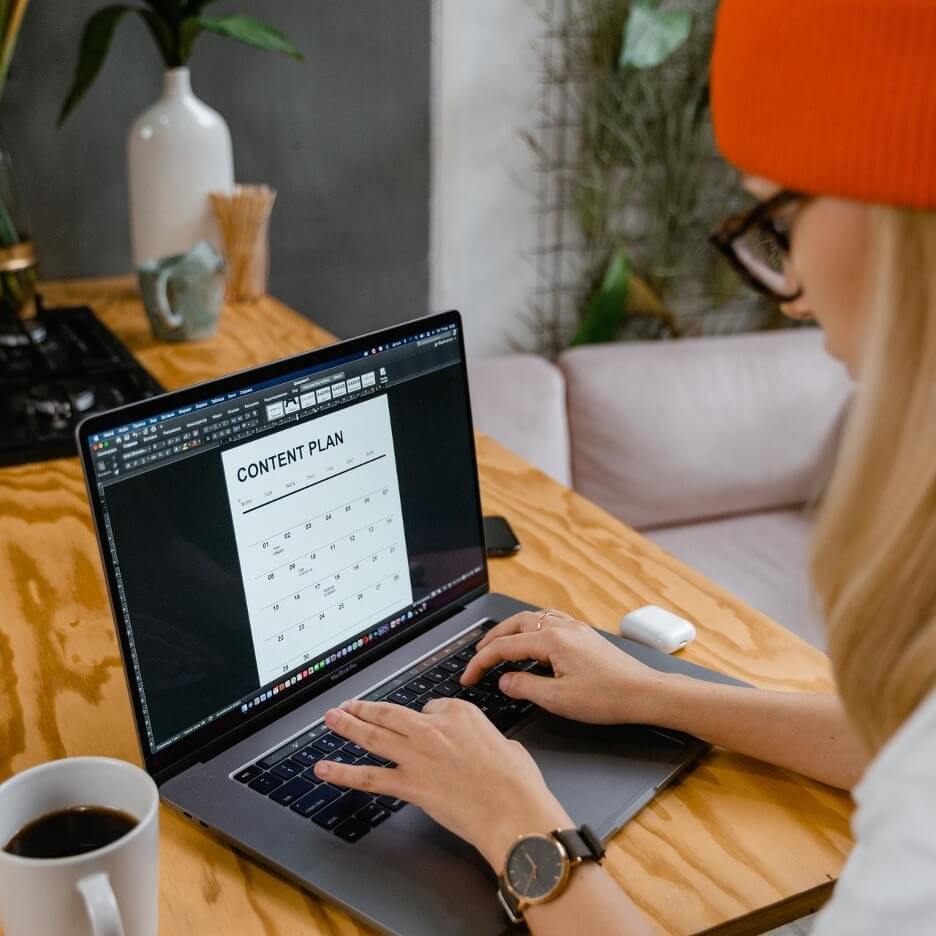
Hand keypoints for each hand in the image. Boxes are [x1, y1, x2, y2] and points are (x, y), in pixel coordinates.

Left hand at [313, 698, 570, 869]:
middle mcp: (432, 727)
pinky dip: (342, 773)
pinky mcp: (408, 784)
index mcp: (458, 711)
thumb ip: (484, 740)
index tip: (422, 726)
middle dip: (365, 708)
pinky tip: (324, 769)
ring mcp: (416, 755)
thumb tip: (481, 748)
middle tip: (348, 705)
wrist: (512, 809)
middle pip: (389, 713)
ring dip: (348, 726)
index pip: (430, 708)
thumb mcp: (507, 744)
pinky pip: (368, 776)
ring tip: (331, 719)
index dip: (424, 719)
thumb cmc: (517, 781)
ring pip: (373, 735)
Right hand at [461, 610, 665, 724]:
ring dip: (510, 631)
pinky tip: (531, 640)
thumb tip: (504, 680)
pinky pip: (549, 621)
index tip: (468, 677)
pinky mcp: (583, 635)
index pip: (504, 647)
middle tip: (477, 658)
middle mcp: (561, 627)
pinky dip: (530, 628)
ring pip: (531, 619)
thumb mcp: (557, 699)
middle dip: (491, 640)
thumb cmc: (607, 697)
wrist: (644, 693)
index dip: (481, 662)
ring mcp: (574, 628)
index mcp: (551, 640)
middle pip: (514, 624)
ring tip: (498, 647)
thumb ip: (524, 687)